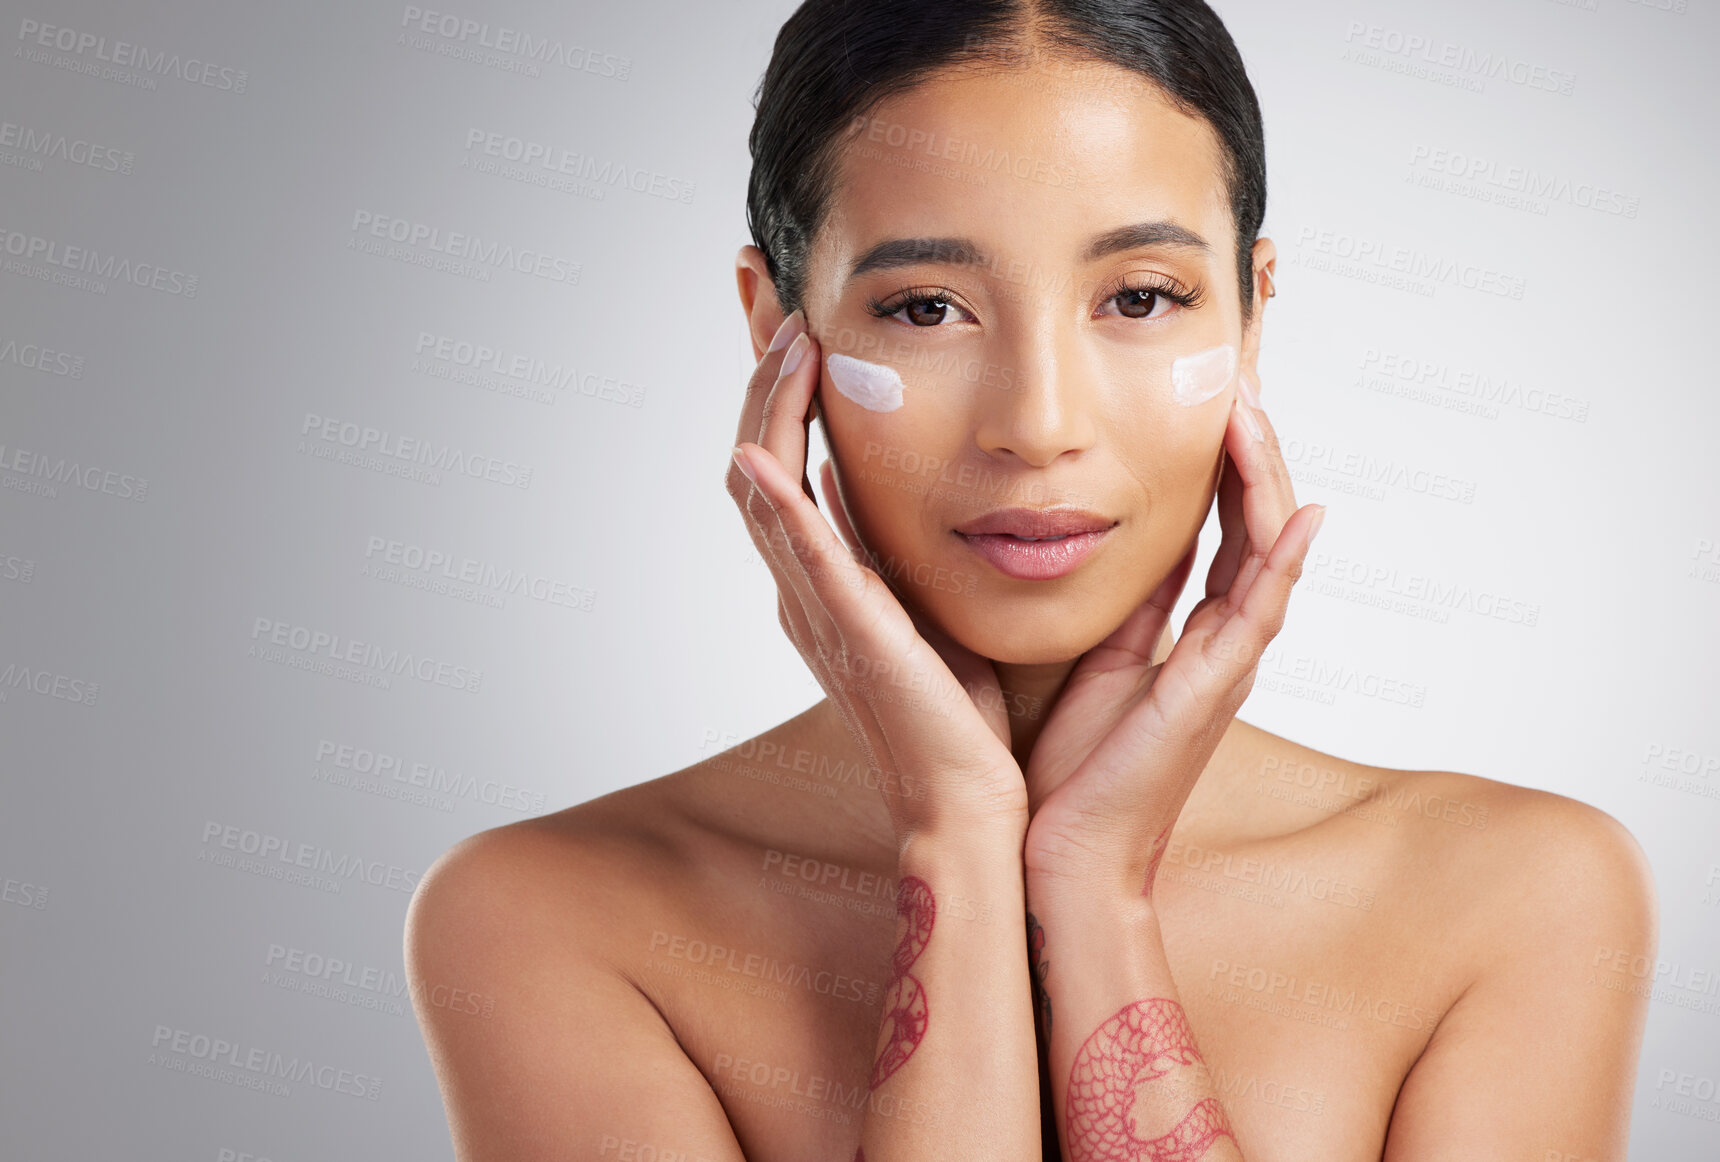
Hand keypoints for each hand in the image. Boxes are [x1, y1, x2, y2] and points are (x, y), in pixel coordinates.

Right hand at [726, 310, 1029, 840]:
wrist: (971, 804)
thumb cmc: (967, 717)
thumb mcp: (935, 608)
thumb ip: (914, 551)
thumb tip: (928, 486)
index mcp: (832, 578)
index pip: (791, 458)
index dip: (784, 387)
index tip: (796, 316)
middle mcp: (810, 585)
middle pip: (760, 455)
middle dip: (761, 372)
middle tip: (766, 290)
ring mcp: (819, 607)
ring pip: (766, 489)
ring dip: (769, 407)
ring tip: (787, 335)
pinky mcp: (848, 631)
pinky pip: (800, 555)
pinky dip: (777, 501)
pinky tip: (764, 449)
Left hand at [1021, 371, 1324, 896]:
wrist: (1061, 853)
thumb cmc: (1071, 770)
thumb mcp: (1093, 663)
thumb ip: (1123, 609)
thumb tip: (1124, 547)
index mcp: (1185, 637)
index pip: (1220, 531)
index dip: (1223, 465)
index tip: (1210, 399)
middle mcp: (1218, 646)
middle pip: (1255, 529)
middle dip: (1253, 453)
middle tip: (1241, 381)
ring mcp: (1223, 668)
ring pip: (1266, 555)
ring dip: (1266, 480)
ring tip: (1253, 411)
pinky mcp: (1212, 692)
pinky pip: (1258, 615)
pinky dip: (1284, 562)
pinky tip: (1298, 512)